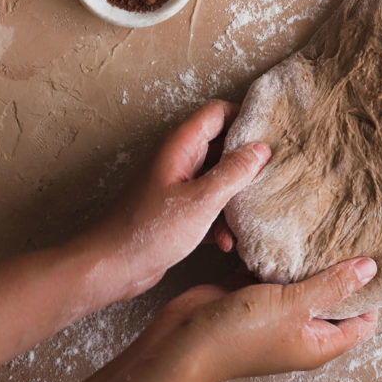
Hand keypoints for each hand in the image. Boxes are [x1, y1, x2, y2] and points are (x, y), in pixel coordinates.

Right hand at [43, 258, 379, 381]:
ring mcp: (273, 311)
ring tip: (328, 224)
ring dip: (310, 259)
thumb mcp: (293, 307)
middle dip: (342, 270)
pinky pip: (271, 271)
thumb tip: (370, 268)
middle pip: (333, 298)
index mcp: (316, 342)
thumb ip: (331, 286)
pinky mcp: (249, 293)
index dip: (373, 296)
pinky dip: (278, 255)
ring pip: (301, 281)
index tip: (381, 260)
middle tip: (356, 234)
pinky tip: (287, 228)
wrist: (180, 341)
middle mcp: (298, 328)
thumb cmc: (237, 335)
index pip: (361, 322)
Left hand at [75, 100, 268, 302]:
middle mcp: (178, 160)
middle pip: (222, 146)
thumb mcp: (201, 200)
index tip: (271, 136)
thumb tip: (261, 149)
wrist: (110, 268)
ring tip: (246, 220)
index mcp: (180, 146)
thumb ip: (234, 172)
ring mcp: (177, 185)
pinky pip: (208, 204)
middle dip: (246, 164)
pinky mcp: (177, 210)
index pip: (217, 113)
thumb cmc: (148, 231)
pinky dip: (220, 220)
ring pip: (218, 178)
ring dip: (234, 198)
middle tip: (270, 178)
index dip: (245, 118)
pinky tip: (227, 242)